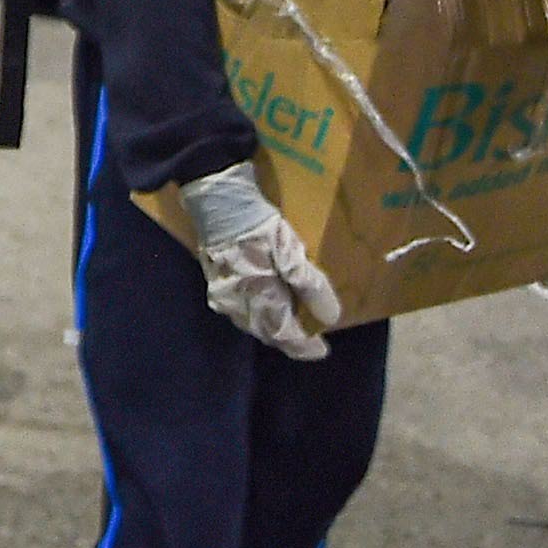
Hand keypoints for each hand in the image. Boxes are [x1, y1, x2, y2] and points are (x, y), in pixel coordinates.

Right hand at [179, 165, 342, 358]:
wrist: (216, 197)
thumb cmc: (255, 222)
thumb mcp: (288, 248)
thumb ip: (308, 284)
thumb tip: (330, 317)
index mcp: (256, 297)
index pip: (283, 334)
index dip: (304, 346)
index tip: (322, 349)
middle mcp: (236, 304)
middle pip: (267, 332)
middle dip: (289, 338)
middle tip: (311, 337)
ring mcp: (223, 294)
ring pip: (252, 323)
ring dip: (274, 328)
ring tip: (293, 323)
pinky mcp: (217, 282)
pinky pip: (241, 311)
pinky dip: (259, 315)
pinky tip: (268, 305)